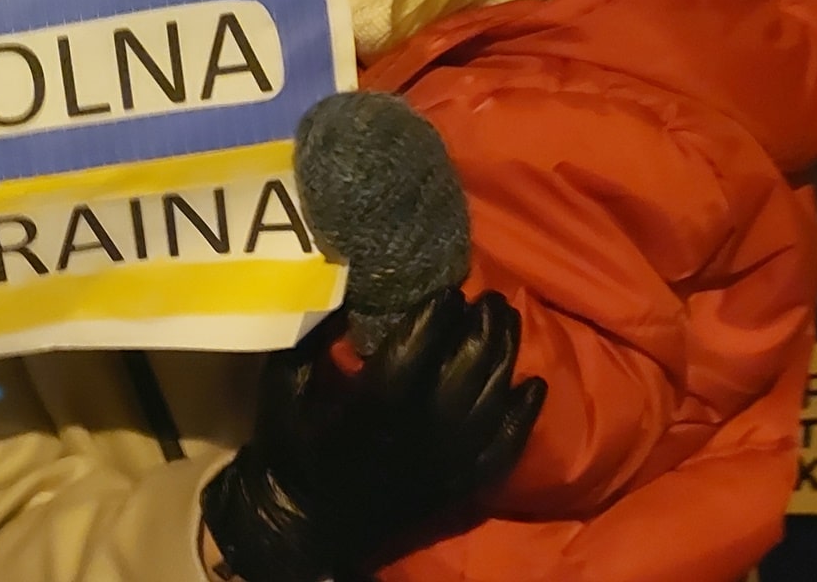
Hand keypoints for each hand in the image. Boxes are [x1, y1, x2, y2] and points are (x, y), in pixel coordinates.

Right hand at [201, 287, 546, 581]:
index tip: (449, 288)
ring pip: (492, 397)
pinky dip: (523, 414)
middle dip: (483, 325)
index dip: (438, 312)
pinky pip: (504, 445)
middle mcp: (422, 426)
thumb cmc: (290, 451)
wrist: (307, 527)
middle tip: (489, 297)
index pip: (419, 343)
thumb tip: (342, 296)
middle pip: (468, 364)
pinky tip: (533, 387)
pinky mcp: (459, 482)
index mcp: (376, 401)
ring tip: (508, 321)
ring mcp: (446, 456)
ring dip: (504, 355)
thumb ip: (311, 341)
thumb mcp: (283, 388)